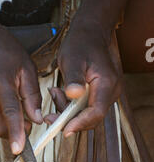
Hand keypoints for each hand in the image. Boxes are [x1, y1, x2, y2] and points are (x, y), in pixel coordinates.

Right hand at [0, 23, 42, 154]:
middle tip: (26, 125)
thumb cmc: (3, 48)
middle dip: (11, 133)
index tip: (19, 150)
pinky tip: (0, 101)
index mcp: (0, 83)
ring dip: (3, 125)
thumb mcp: (26, 67)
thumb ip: (32, 96)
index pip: (9, 114)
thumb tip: (36, 119)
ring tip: (14, 111)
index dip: (15, 133)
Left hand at [58, 17, 121, 136]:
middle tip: (50, 116)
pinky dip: (72, 106)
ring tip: (55, 94)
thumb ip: (73, 78)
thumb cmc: (82, 42)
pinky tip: (60, 94)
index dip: (79, 124)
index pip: (96, 113)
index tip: (64, 129)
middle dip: (70, 120)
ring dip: (68, 111)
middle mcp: (111, 91)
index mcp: (106, 84)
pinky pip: (86, 107)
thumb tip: (73, 95)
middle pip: (92, 117)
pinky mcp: (100, 94)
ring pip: (87, 114)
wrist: (91, 32)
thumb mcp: (72, 59)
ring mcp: (107, 93)